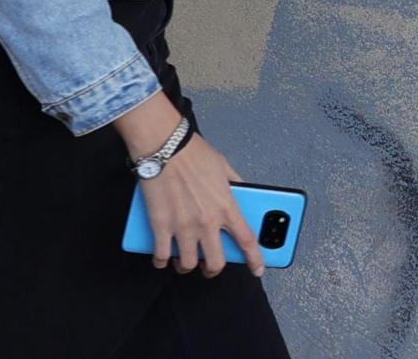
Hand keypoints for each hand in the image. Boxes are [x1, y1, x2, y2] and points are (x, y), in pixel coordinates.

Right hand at [114, 96, 262, 277]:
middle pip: (216, 262)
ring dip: (186, 266)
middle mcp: (207, 222)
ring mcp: (183, 227)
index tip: (257, 270)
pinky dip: (161, 261)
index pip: (247, 241)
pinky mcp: (160, 227)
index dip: (255, 260)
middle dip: (213, 270)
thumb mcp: (225, 167)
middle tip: (210, 267)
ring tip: (184, 261)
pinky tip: (162, 258)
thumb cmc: (194, 153)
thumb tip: (244, 194)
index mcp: (227, 207)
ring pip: (187, 264)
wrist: (164, 147)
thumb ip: (236, 184)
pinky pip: (161, 256)